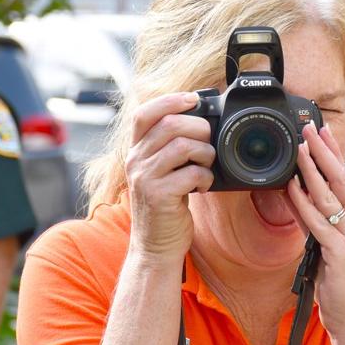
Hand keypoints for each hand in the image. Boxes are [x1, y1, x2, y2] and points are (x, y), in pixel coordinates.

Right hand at [125, 92, 214, 261]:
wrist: (155, 246)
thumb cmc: (165, 205)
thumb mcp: (161, 171)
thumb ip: (170, 147)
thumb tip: (201, 120)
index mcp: (136, 151)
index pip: (144, 113)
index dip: (169, 100)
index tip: (193, 99)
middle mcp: (135, 161)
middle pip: (169, 124)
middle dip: (199, 128)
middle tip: (209, 142)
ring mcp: (145, 178)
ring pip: (182, 145)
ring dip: (205, 153)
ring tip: (207, 165)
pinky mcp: (158, 196)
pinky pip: (191, 173)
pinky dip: (206, 177)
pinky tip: (204, 186)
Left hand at [286, 122, 344, 340]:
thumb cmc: (344, 291)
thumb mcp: (336, 253)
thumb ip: (326, 229)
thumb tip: (306, 205)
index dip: (335, 155)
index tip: (323, 133)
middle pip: (342, 180)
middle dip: (324, 152)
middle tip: (310, 127)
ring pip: (329, 196)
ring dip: (311, 169)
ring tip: (298, 147)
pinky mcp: (339, 254)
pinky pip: (316, 222)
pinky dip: (302, 202)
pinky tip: (291, 186)